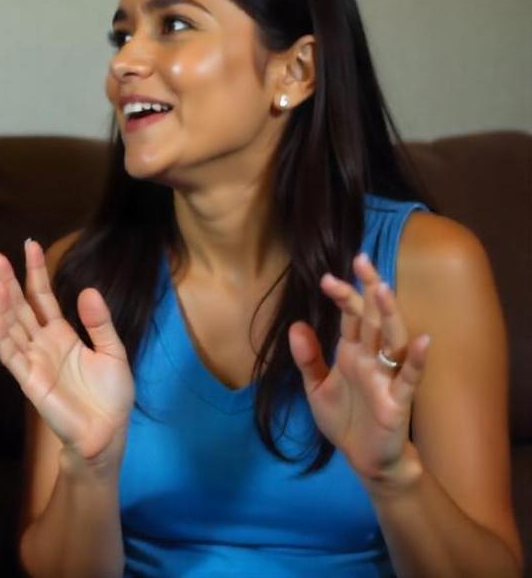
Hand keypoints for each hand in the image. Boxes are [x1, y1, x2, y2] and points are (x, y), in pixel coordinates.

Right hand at [0, 240, 133, 465]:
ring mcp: (33, 360)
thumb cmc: (110, 397)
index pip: (42, 297)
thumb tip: (87, 290)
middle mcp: (42, 343)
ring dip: (2, 303)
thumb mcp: (113, 353)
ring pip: (11, 326)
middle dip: (9, 281)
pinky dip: (2, 335)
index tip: (30, 245)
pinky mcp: (29, 380)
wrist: (107, 434)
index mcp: (62, 334)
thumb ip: (99, 324)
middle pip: (20, 306)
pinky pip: (11, 354)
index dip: (35, 272)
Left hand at [289, 253, 431, 491]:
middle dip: (368, 289)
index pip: (350, 316)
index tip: (326, 276)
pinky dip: (418, 360)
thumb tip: (296, 325)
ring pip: (393, 339)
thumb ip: (307, 358)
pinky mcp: (398, 400)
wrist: (363, 460)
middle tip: (361, 259)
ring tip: (383, 289)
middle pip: (372, 317)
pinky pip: (411, 377)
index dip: (342, 295)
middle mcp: (371, 358)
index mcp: (352, 352)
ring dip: (389, 315)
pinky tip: (424, 341)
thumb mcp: (315, 388)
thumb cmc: (345, 421)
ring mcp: (387, 376)